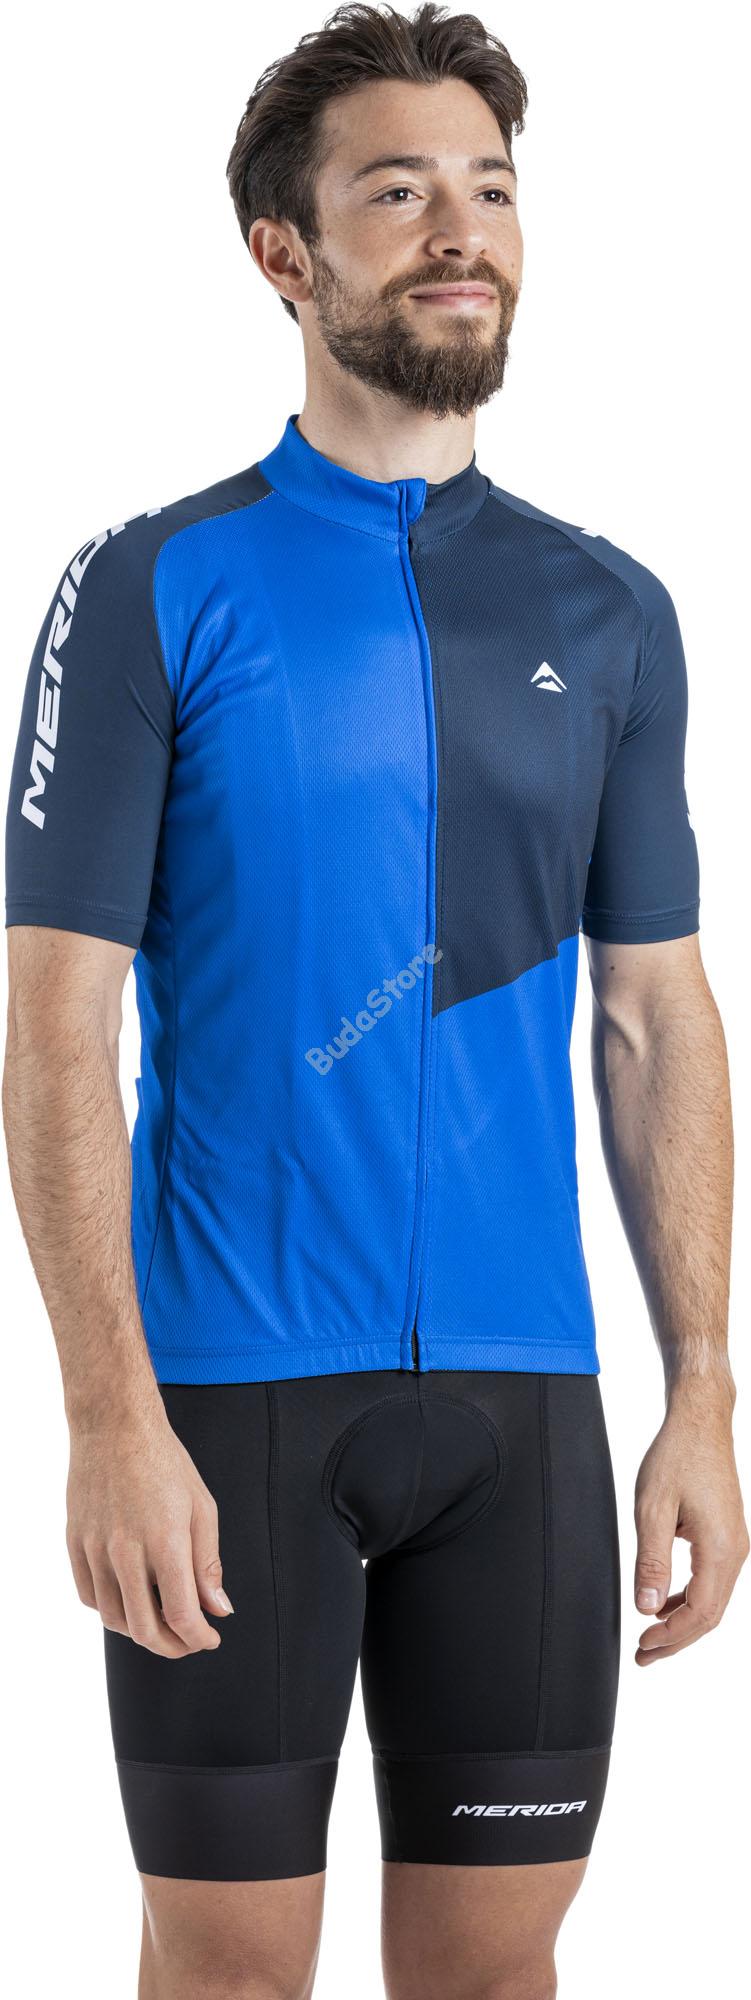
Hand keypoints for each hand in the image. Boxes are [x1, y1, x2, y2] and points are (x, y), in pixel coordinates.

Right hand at [66, 1402, 233, 1656]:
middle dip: (172, 1647)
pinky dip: (112, 1609)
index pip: (181, 1615)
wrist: (115, 1426)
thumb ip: (209, 1564)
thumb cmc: (164, 1461)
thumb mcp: (202, 1508)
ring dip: (141, 1632)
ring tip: (162, 1620)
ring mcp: (95, 1549)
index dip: (199, 1639)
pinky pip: (90, 1597)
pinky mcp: (75, 1544)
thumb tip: (218, 1609)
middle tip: (188, 1642)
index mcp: (165, 1542)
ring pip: (114, 1619)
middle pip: (144, 1629)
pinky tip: (130, 1599)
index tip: (210, 1639)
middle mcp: (125, 1551)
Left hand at [633, 1383, 748, 1663]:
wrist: (701, 1421)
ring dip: (682, 1622)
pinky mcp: (727, 1536)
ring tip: (650, 1639)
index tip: (642, 1648)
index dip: (671, 1638)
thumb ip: (651, 1561)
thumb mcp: (652, 1508)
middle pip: (710, 1615)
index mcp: (720, 1549)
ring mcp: (735, 1544)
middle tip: (643, 1656)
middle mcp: (735, 1552)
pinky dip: (689, 1599)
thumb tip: (647, 1607)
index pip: (700, 1613)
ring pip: (713, 1601)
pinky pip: (713, 1581)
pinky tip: (665, 1603)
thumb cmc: (677, 1456)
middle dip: (677, 1640)